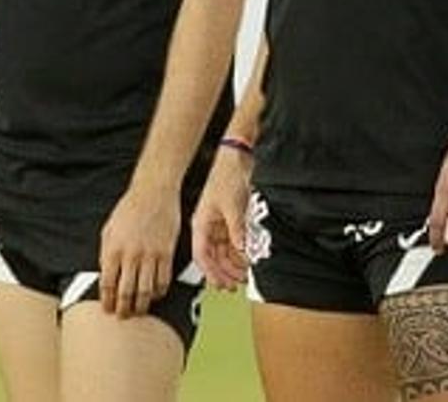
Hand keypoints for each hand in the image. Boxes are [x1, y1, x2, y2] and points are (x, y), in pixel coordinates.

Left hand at [98, 182, 179, 318]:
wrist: (153, 192)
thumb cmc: (129, 208)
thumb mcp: (109, 229)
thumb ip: (106, 253)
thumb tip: (105, 276)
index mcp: (113, 248)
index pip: (108, 284)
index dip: (107, 301)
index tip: (107, 309)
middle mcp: (131, 254)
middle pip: (126, 292)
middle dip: (123, 309)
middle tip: (123, 316)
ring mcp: (150, 255)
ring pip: (146, 291)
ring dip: (141, 305)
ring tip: (138, 310)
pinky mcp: (166, 253)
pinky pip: (163, 281)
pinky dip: (159, 292)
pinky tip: (155, 294)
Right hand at [190, 146, 252, 291]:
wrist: (236, 160)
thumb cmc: (226, 177)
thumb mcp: (233, 207)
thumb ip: (237, 231)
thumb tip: (241, 250)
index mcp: (201, 224)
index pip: (201, 254)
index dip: (209, 271)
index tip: (218, 284)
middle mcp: (208, 227)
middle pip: (213, 257)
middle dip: (223, 272)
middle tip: (233, 286)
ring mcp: (219, 224)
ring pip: (223, 252)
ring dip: (232, 265)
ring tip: (242, 276)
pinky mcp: (230, 220)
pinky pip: (232, 243)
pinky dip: (239, 253)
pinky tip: (245, 260)